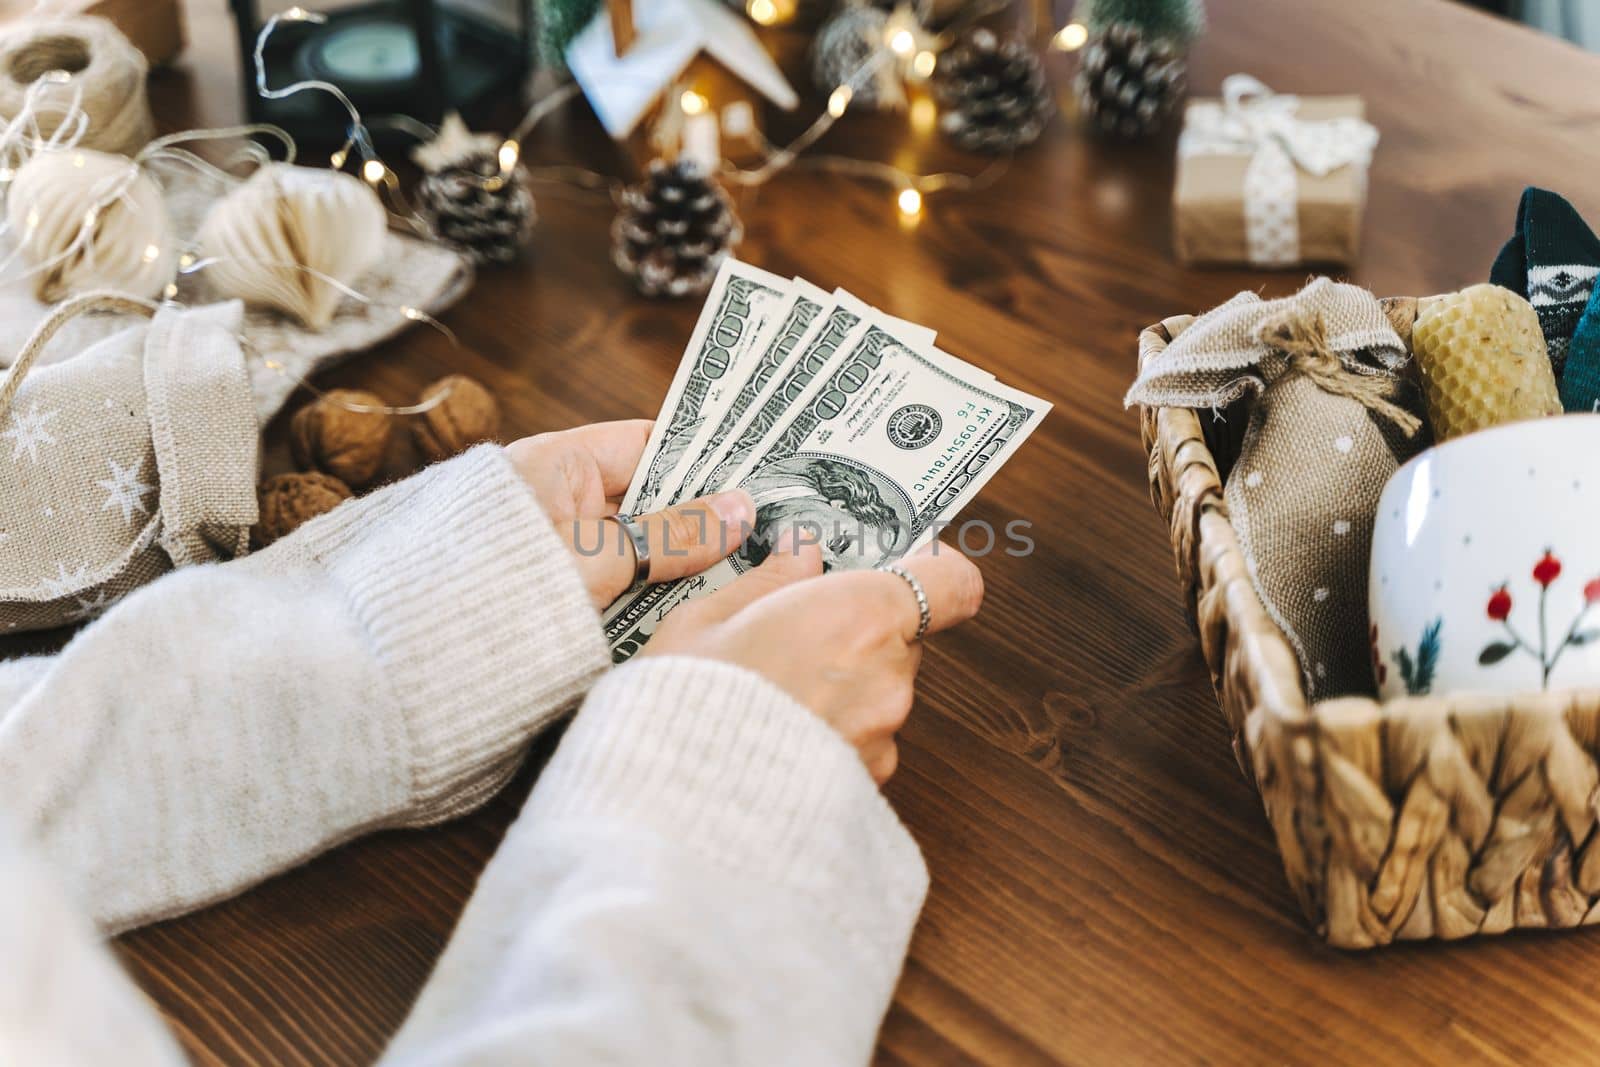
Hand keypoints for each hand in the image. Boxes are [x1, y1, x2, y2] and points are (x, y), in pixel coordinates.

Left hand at [506, 420, 753, 608]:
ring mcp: (559, 551)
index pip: (644, 444)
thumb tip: (741, 510)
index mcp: (555, 464)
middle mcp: (557, 501)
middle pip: (647, 498)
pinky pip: (622, 584)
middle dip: (701, 514)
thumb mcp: (599, 556)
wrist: (424, 659)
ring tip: (752, 563)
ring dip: (685, 559)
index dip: (698, 456)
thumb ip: (674, 534)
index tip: (752, 469)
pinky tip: (703, 601)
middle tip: (767, 524)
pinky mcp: (560, 597)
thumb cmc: (500, 589)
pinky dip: (656, 592)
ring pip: (640, 546)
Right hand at [644, 539, 983, 782]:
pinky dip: (834, 730)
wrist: (682, 802)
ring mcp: (884, 733)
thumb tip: (799, 554)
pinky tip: (781, 732)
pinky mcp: (870, 779)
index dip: (935, 568)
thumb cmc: (691, 704)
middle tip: (798, 632)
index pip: (952, 582)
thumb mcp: (707, 617)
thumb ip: (769, 580)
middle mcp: (888, 674)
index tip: (905, 560)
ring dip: (843, 684)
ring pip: (881, 690)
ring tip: (776, 692)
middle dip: (859, 630)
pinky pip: (865, 738)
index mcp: (861, 614)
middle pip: (903, 637)